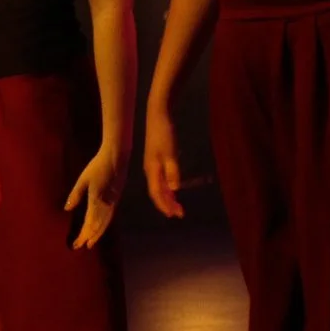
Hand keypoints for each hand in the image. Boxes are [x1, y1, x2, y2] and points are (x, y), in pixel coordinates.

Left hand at [64, 145, 125, 249]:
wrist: (116, 157)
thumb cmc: (97, 166)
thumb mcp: (83, 179)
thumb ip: (75, 195)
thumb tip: (67, 209)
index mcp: (97, 202)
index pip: (89, 224)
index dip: (83, 235)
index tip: (77, 245)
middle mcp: (107, 206)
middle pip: (98, 226)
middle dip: (90, 237)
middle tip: (82, 246)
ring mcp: (113, 203)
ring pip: (106, 223)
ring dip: (98, 233)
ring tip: (91, 242)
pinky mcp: (117, 199)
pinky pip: (110, 217)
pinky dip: (104, 225)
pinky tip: (101, 227)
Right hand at [141, 102, 184, 218]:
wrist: (158, 115)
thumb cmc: (165, 133)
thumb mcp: (171, 152)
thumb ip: (172, 171)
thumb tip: (174, 190)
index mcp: (152, 169)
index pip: (157, 193)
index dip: (165, 205)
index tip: (174, 215)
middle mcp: (150, 170)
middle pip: (157, 192)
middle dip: (167, 204)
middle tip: (180, 214)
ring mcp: (152, 164)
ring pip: (159, 186)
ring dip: (168, 197)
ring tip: (177, 206)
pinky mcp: (156, 159)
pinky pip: (161, 179)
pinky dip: (167, 187)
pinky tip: (174, 189)